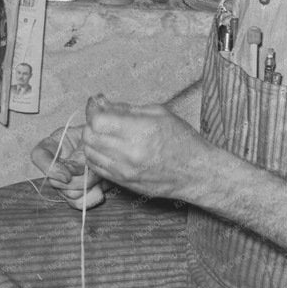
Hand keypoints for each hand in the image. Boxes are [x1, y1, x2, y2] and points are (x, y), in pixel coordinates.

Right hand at [32, 122, 105, 210]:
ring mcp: (65, 181)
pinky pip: (78, 203)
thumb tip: (69, 175)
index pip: (38, 156)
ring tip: (99, 175)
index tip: (67, 175)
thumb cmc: (102, 138)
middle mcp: (56, 165)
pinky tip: (100, 189)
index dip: (50, 169)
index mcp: (53, 145)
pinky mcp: (78, 193)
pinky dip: (91, 197)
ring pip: (68, 194)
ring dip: (88, 185)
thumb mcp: (90, 139)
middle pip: (54, 182)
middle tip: (91, 169)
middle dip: (77, 178)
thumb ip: (79, 153)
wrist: (115, 149)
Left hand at [80, 95, 214, 199]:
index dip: (93, 110)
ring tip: (104, 133)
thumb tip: (102, 104)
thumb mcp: (159, 113)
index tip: (96, 104)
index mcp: (140, 131)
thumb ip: (127, 109)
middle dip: (91, 123)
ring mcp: (124, 170)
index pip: (98, 121)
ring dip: (91, 140)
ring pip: (89, 153)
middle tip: (101, 118)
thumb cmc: (183, 141)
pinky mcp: (123, 183)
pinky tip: (106, 148)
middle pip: (89, 136)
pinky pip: (96, 167)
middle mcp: (129, 153)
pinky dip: (95, 155)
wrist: (197, 173)